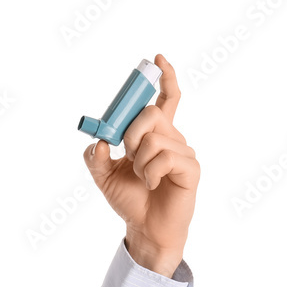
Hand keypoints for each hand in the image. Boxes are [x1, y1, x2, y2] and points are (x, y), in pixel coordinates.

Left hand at [83, 53, 199, 276]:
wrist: (144, 228)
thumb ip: (95, 159)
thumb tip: (98, 143)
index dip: (165, 78)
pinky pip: (165, 158)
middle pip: (150, 114)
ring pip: (154, 138)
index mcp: (155, 135)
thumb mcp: (103, 178)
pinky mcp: (191, 168)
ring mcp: (184, 152)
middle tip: (127, 155)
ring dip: (138, 161)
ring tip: (142, 177)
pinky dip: (150, 173)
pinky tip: (153, 184)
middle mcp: (172, 138)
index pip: (165, 100)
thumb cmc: (130, 200)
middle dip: (130, 133)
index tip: (158, 59)